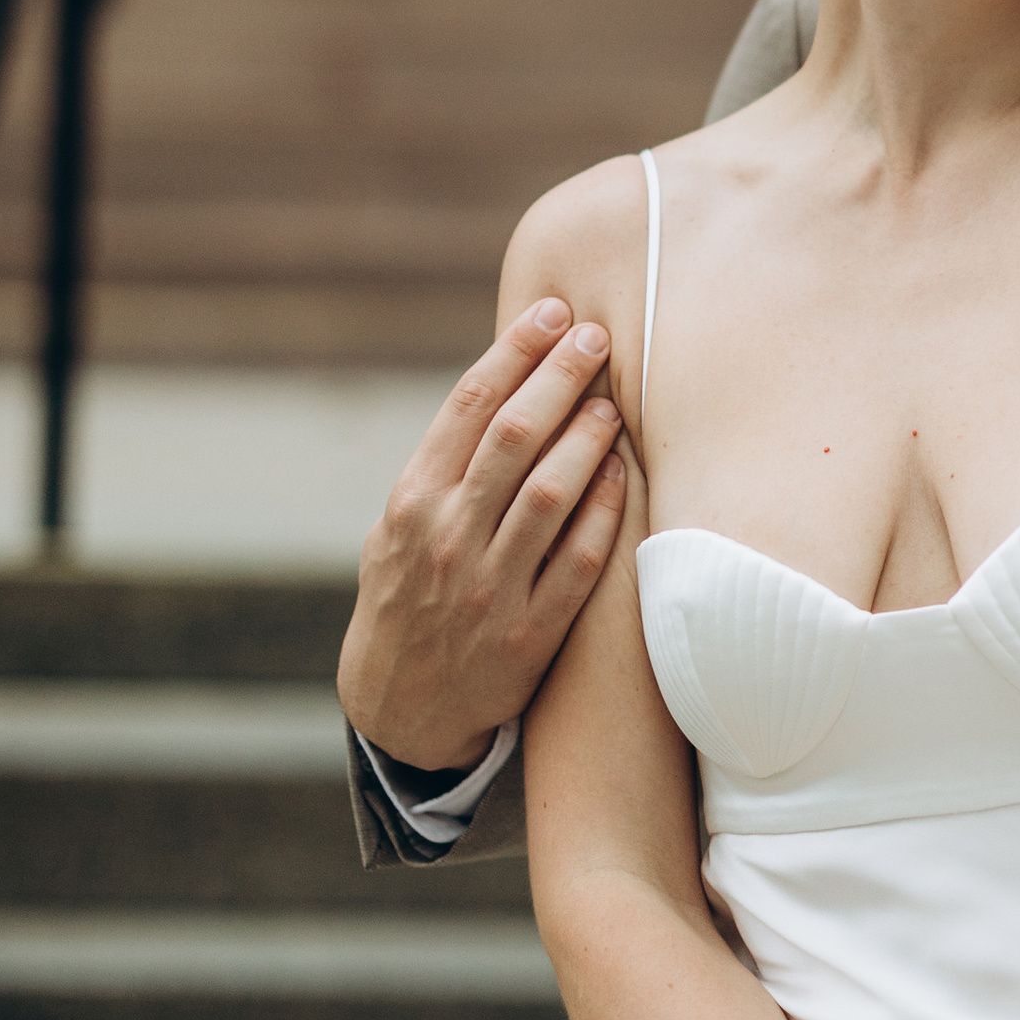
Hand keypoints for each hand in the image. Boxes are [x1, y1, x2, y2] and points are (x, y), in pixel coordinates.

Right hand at [337, 304, 629, 770]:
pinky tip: (621, 473)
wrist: (400, 707)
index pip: (467, 406)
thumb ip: (446, 467)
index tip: (553, 312)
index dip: (515, 352)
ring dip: (588, 437)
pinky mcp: (529, 634)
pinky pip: (578, 561)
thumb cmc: (409, 594)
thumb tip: (508, 384)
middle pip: (514, 436)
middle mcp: (446, 538)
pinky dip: (603, 511)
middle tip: (598, 336)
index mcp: (411, 501)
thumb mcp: (398, 528)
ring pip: (550, 493)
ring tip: (613, 401)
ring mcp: (488, 588)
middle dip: (560, 376)